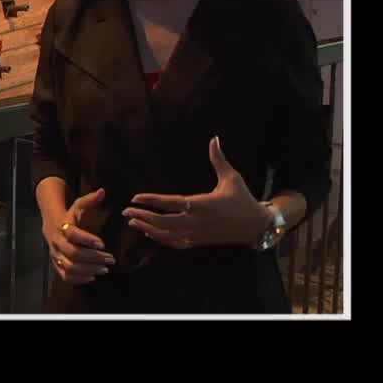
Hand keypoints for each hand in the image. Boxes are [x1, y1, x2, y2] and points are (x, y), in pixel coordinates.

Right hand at [43, 187, 115, 284]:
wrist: (51, 225)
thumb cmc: (69, 216)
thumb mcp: (78, 205)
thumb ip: (90, 200)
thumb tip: (103, 191)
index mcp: (62, 226)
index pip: (73, 234)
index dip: (87, 240)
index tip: (103, 244)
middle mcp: (57, 242)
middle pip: (73, 253)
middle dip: (93, 258)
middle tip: (110, 259)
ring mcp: (56, 254)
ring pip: (69, 266)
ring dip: (88, 270)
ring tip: (105, 269)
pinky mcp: (57, 264)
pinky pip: (65, 275)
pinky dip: (79, 279)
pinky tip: (93, 277)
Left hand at [122, 136, 274, 248]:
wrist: (256, 226)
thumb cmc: (242, 199)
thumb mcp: (232, 177)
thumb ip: (218, 159)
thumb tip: (214, 138)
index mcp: (202, 204)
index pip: (171, 203)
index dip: (152, 201)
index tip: (135, 197)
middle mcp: (197, 221)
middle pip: (163, 222)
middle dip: (143, 217)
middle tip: (126, 212)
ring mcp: (197, 234)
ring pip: (167, 235)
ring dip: (147, 228)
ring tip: (132, 222)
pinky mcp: (199, 242)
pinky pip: (175, 243)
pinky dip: (160, 239)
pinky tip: (149, 232)